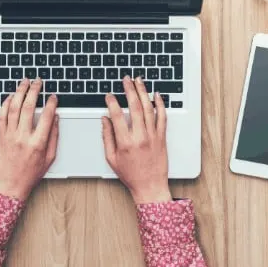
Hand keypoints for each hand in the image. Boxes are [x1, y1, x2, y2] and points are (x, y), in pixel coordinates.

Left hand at [0, 78, 58, 199]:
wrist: (10, 186)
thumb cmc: (30, 174)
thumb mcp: (49, 157)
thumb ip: (54, 136)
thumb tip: (55, 117)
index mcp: (37, 143)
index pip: (46, 116)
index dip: (51, 103)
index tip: (53, 96)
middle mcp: (23, 137)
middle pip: (28, 107)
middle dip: (34, 91)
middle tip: (38, 82)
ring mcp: (10, 136)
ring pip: (13, 108)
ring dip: (19, 92)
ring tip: (24, 83)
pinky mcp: (0, 136)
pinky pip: (2, 116)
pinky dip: (6, 104)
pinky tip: (10, 97)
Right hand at [102, 76, 170, 203]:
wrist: (150, 187)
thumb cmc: (130, 175)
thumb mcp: (112, 158)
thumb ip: (107, 137)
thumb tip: (105, 119)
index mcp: (125, 142)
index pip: (117, 115)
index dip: (112, 102)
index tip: (109, 95)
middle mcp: (140, 137)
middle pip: (135, 107)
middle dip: (129, 89)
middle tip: (126, 79)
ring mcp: (153, 136)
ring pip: (149, 108)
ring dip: (143, 92)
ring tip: (139, 81)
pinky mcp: (162, 137)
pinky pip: (162, 117)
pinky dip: (160, 104)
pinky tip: (156, 95)